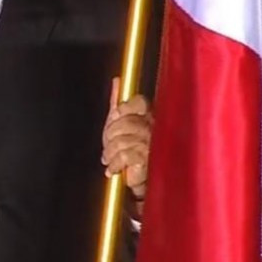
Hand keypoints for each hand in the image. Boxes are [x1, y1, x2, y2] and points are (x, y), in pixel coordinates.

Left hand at [101, 77, 152, 201]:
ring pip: (122, 140)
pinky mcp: (148, 160)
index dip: (125, 108)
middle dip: (110, 135)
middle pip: (125, 122)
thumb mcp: (120, 124)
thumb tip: (117, 81)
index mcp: (149, 116)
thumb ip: (118, 102)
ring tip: (109, 160)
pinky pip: (125, 155)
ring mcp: (152, 144)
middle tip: (107, 146)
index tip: (115, 116)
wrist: (138, 180)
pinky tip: (113, 169)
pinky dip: (114, 164)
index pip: (140, 102)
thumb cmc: (131, 151)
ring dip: (110, 153)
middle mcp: (154, 128)